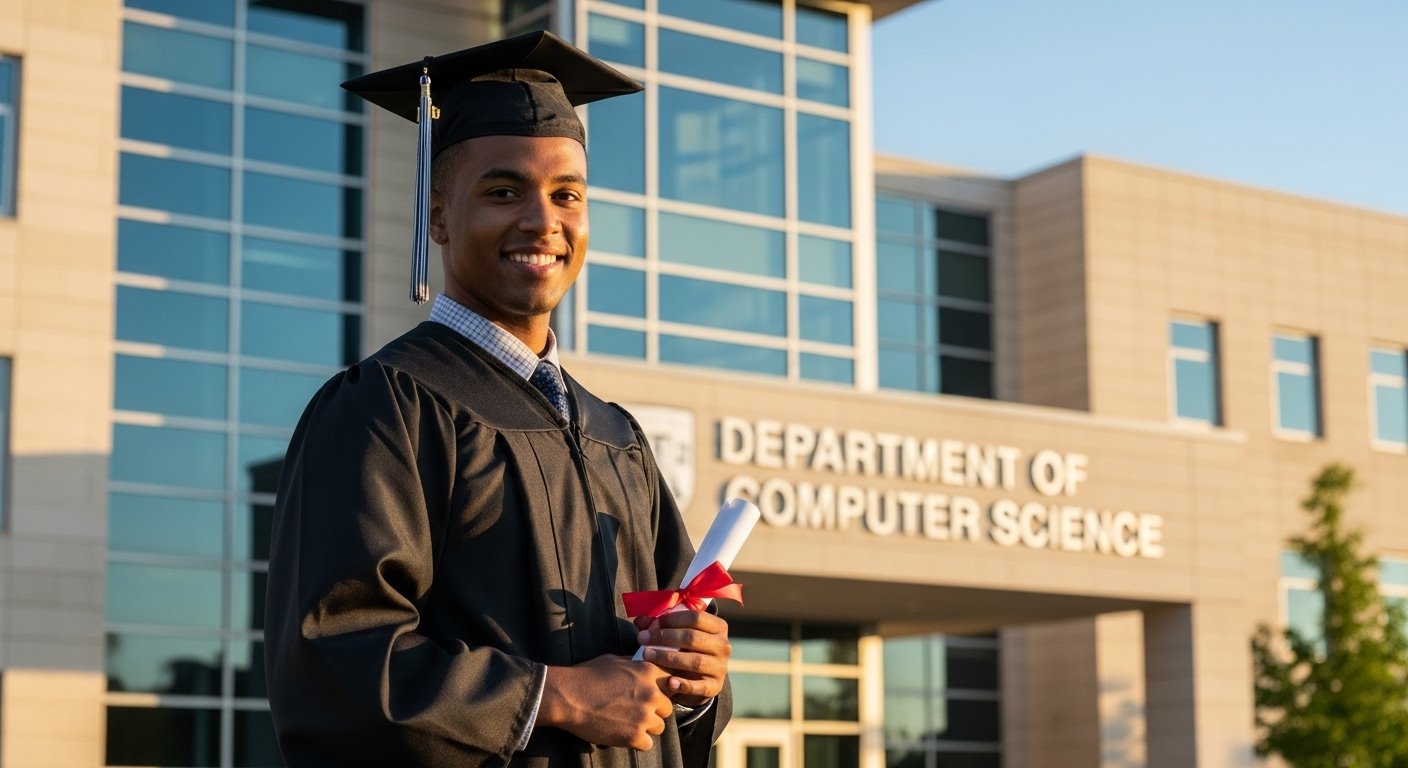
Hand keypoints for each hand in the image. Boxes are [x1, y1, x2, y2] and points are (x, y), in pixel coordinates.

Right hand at [539, 655, 673, 750]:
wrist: (567, 697)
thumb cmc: (586, 676)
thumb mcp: (614, 661)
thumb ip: (634, 665)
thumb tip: (643, 665)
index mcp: (648, 672)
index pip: (671, 682)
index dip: (662, 689)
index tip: (653, 694)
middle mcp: (651, 693)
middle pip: (667, 708)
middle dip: (655, 710)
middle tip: (637, 711)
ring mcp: (644, 716)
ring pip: (659, 727)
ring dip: (646, 727)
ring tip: (628, 723)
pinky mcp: (634, 736)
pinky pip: (647, 744)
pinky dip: (636, 742)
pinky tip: (623, 734)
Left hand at [634, 610, 730, 707]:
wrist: (700, 677)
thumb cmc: (686, 648)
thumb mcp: (678, 633)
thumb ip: (660, 625)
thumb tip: (640, 620)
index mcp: (718, 627)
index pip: (696, 617)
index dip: (672, 619)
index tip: (653, 623)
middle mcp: (723, 645)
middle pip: (693, 638)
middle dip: (664, 637)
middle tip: (642, 639)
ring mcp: (721, 667)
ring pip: (695, 661)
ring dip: (668, 658)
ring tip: (647, 655)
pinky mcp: (715, 686)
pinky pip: (700, 686)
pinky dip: (684, 685)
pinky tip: (669, 682)